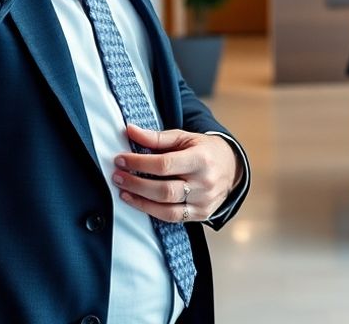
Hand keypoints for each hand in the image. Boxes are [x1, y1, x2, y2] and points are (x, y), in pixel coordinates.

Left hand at [112, 124, 239, 222]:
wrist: (231, 167)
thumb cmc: (204, 150)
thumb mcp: (184, 137)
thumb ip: (157, 137)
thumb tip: (129, 130)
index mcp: (201, 158)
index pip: (164, 164)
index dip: (139, 162)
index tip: (121, 159)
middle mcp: (204, 182)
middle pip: (164, 189)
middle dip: (135, 183)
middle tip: (117, 176)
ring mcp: (204, 201)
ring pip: (166, 208)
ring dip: (139, 200)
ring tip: (123, 190)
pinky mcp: (201, 214)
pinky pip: (172, 217)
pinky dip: (151, 211)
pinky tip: (138, 202)